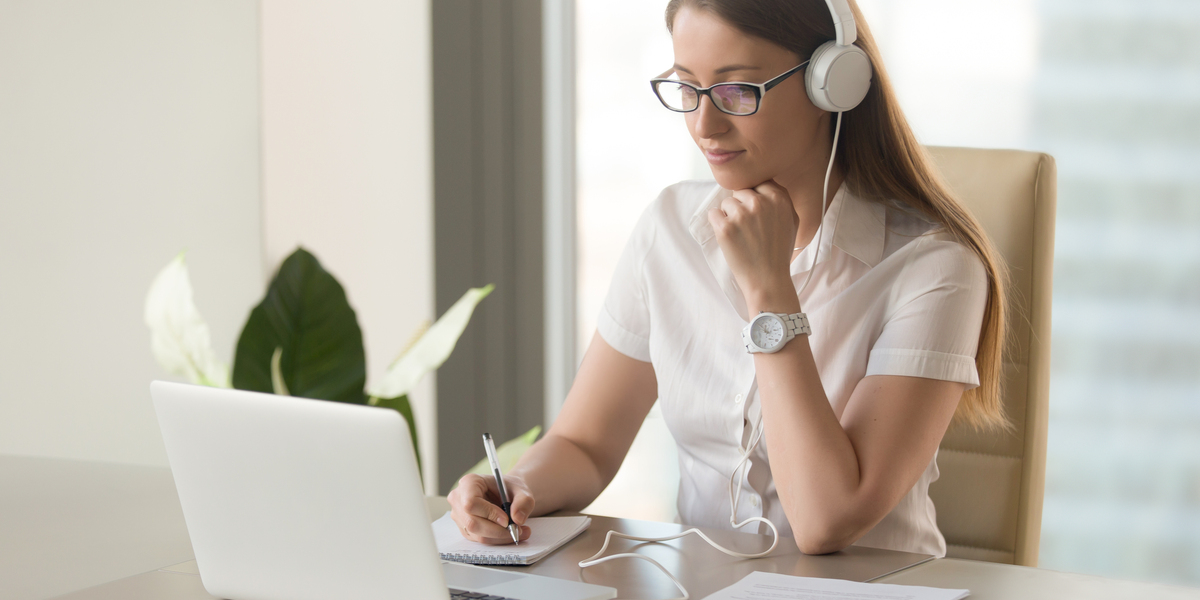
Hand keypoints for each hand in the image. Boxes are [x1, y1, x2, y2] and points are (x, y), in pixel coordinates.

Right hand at [447, 473, 534, 544]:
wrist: (507, 494)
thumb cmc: (510, 489)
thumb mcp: (522, 490)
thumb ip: (524, 502)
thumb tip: (518, 519)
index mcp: (469, 482)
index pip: (471, 503)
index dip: (489, 513)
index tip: (507, 519)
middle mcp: (459, 499)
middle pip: (472, 523)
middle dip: (498, 531)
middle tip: (518, 530)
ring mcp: (459, 515)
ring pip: (477, 534)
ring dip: (500, 537)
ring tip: (520, 532)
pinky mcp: (465, 528)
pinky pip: (480, 539)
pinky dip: (497, 539)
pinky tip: (510, 533)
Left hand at [707, 180, 798, 303]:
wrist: (768, 280)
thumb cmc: (779, 253)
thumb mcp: (792, 221)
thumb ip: (781, 199)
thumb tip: (765, 185)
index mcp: (779, 198)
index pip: (758, 182)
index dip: (753, 196)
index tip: (754, 210)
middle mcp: (760, 203)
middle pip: (740, 191)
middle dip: (741, 205)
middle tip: (747, 227)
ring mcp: (741, 215)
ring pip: (726, 203)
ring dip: (729, 216)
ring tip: (740, 235)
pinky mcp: (725, 228)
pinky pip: (713, 214)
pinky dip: (717, 224)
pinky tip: (729, 237)